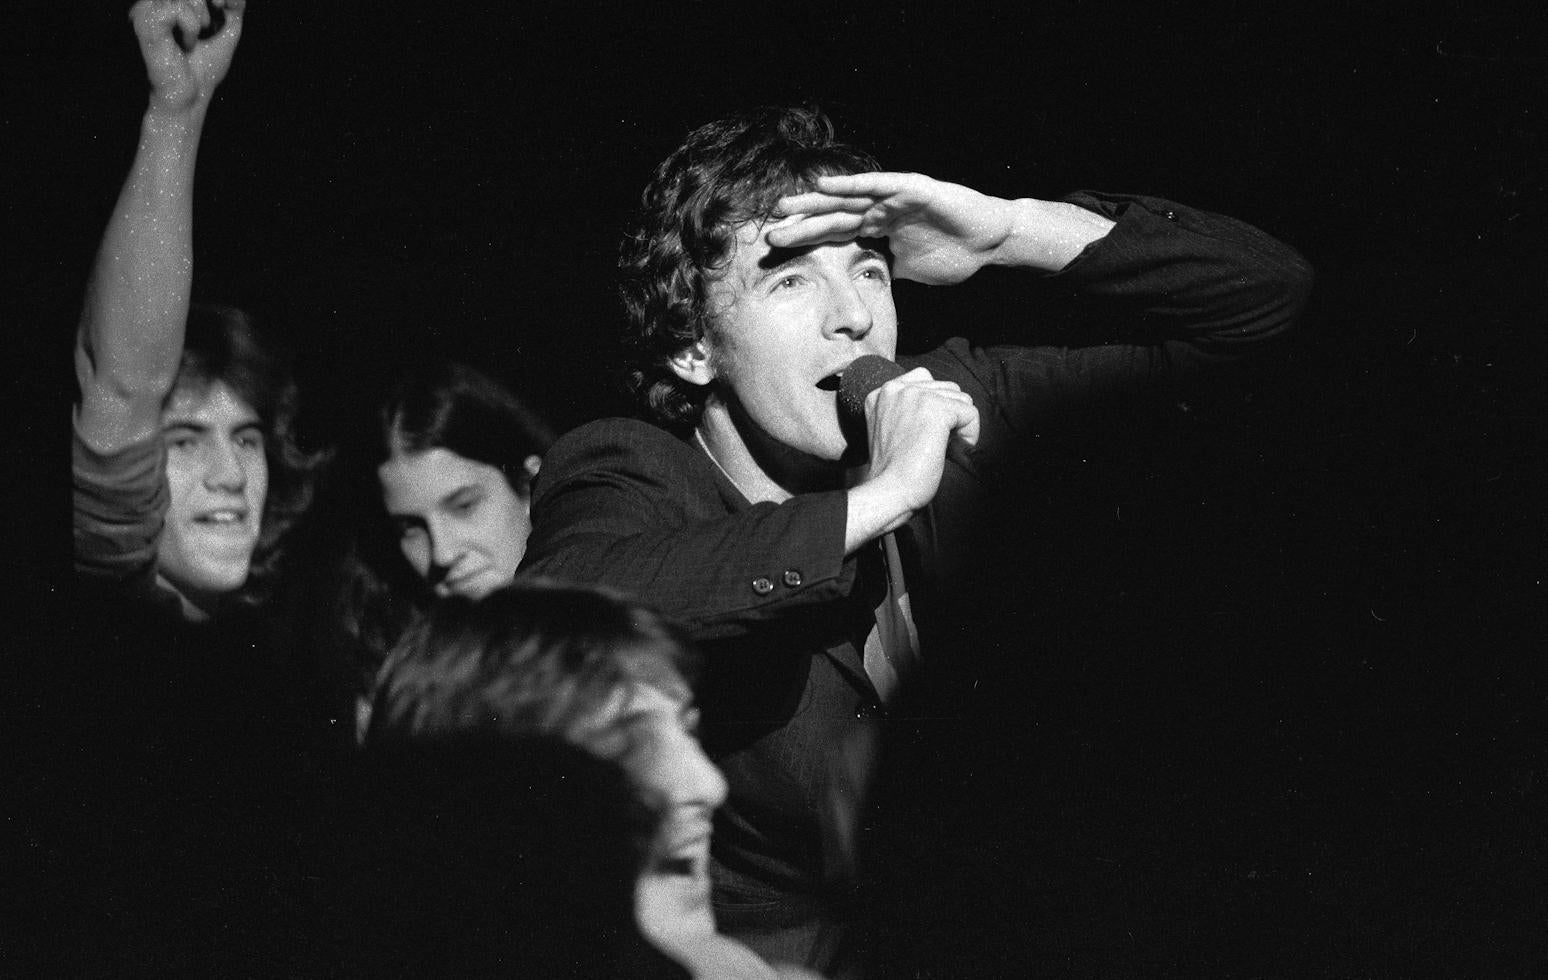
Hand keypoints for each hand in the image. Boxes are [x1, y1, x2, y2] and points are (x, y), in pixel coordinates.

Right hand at [131, 0, 245, 113]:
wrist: (190, 97)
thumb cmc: (203, 69)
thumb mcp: (225, 31)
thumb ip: (231, 6)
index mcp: (166, 3)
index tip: (223, 5)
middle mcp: (151, 3)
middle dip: (207, 3)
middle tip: (208, 28)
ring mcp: (144, 10)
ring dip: (200, 19)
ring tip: (192, 41)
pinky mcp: (144, 22)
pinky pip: (177, 9)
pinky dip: (191, 28)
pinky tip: (184, 45)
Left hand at [771, 172, 1015, 284]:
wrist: (989, 242)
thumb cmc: (954, 254)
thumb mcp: (908, 273)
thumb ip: (885, 275)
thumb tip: (865, 297)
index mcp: (876, 229)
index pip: (833, 235)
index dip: (805, 241)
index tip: (776, 251)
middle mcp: (879, 210)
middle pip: (831, 217)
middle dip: (799, 224)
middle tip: (767, 231)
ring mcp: (893, 197)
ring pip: (846, 200)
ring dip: (814, 202)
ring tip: (784, 205)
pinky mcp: (912, 189)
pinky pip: (877, 186)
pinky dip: (851, 186)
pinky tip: (826, 185)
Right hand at [858, 367, 979, 515]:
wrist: (888, 492)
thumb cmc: (892, 472)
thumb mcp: (891, 429)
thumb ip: (909, 410)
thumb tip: (950, 407)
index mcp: (882, 392)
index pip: (926, 381)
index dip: (937, 408)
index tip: (926, 434)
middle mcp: (897, 388)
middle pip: (948, 389)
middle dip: (950, 417)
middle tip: (935, 445)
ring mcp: (916, 396)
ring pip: (962, 399)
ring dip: (959, 426)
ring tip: (942, 449)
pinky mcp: (936, 410)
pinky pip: (971, 413)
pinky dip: (969, 435)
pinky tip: (951, 452)